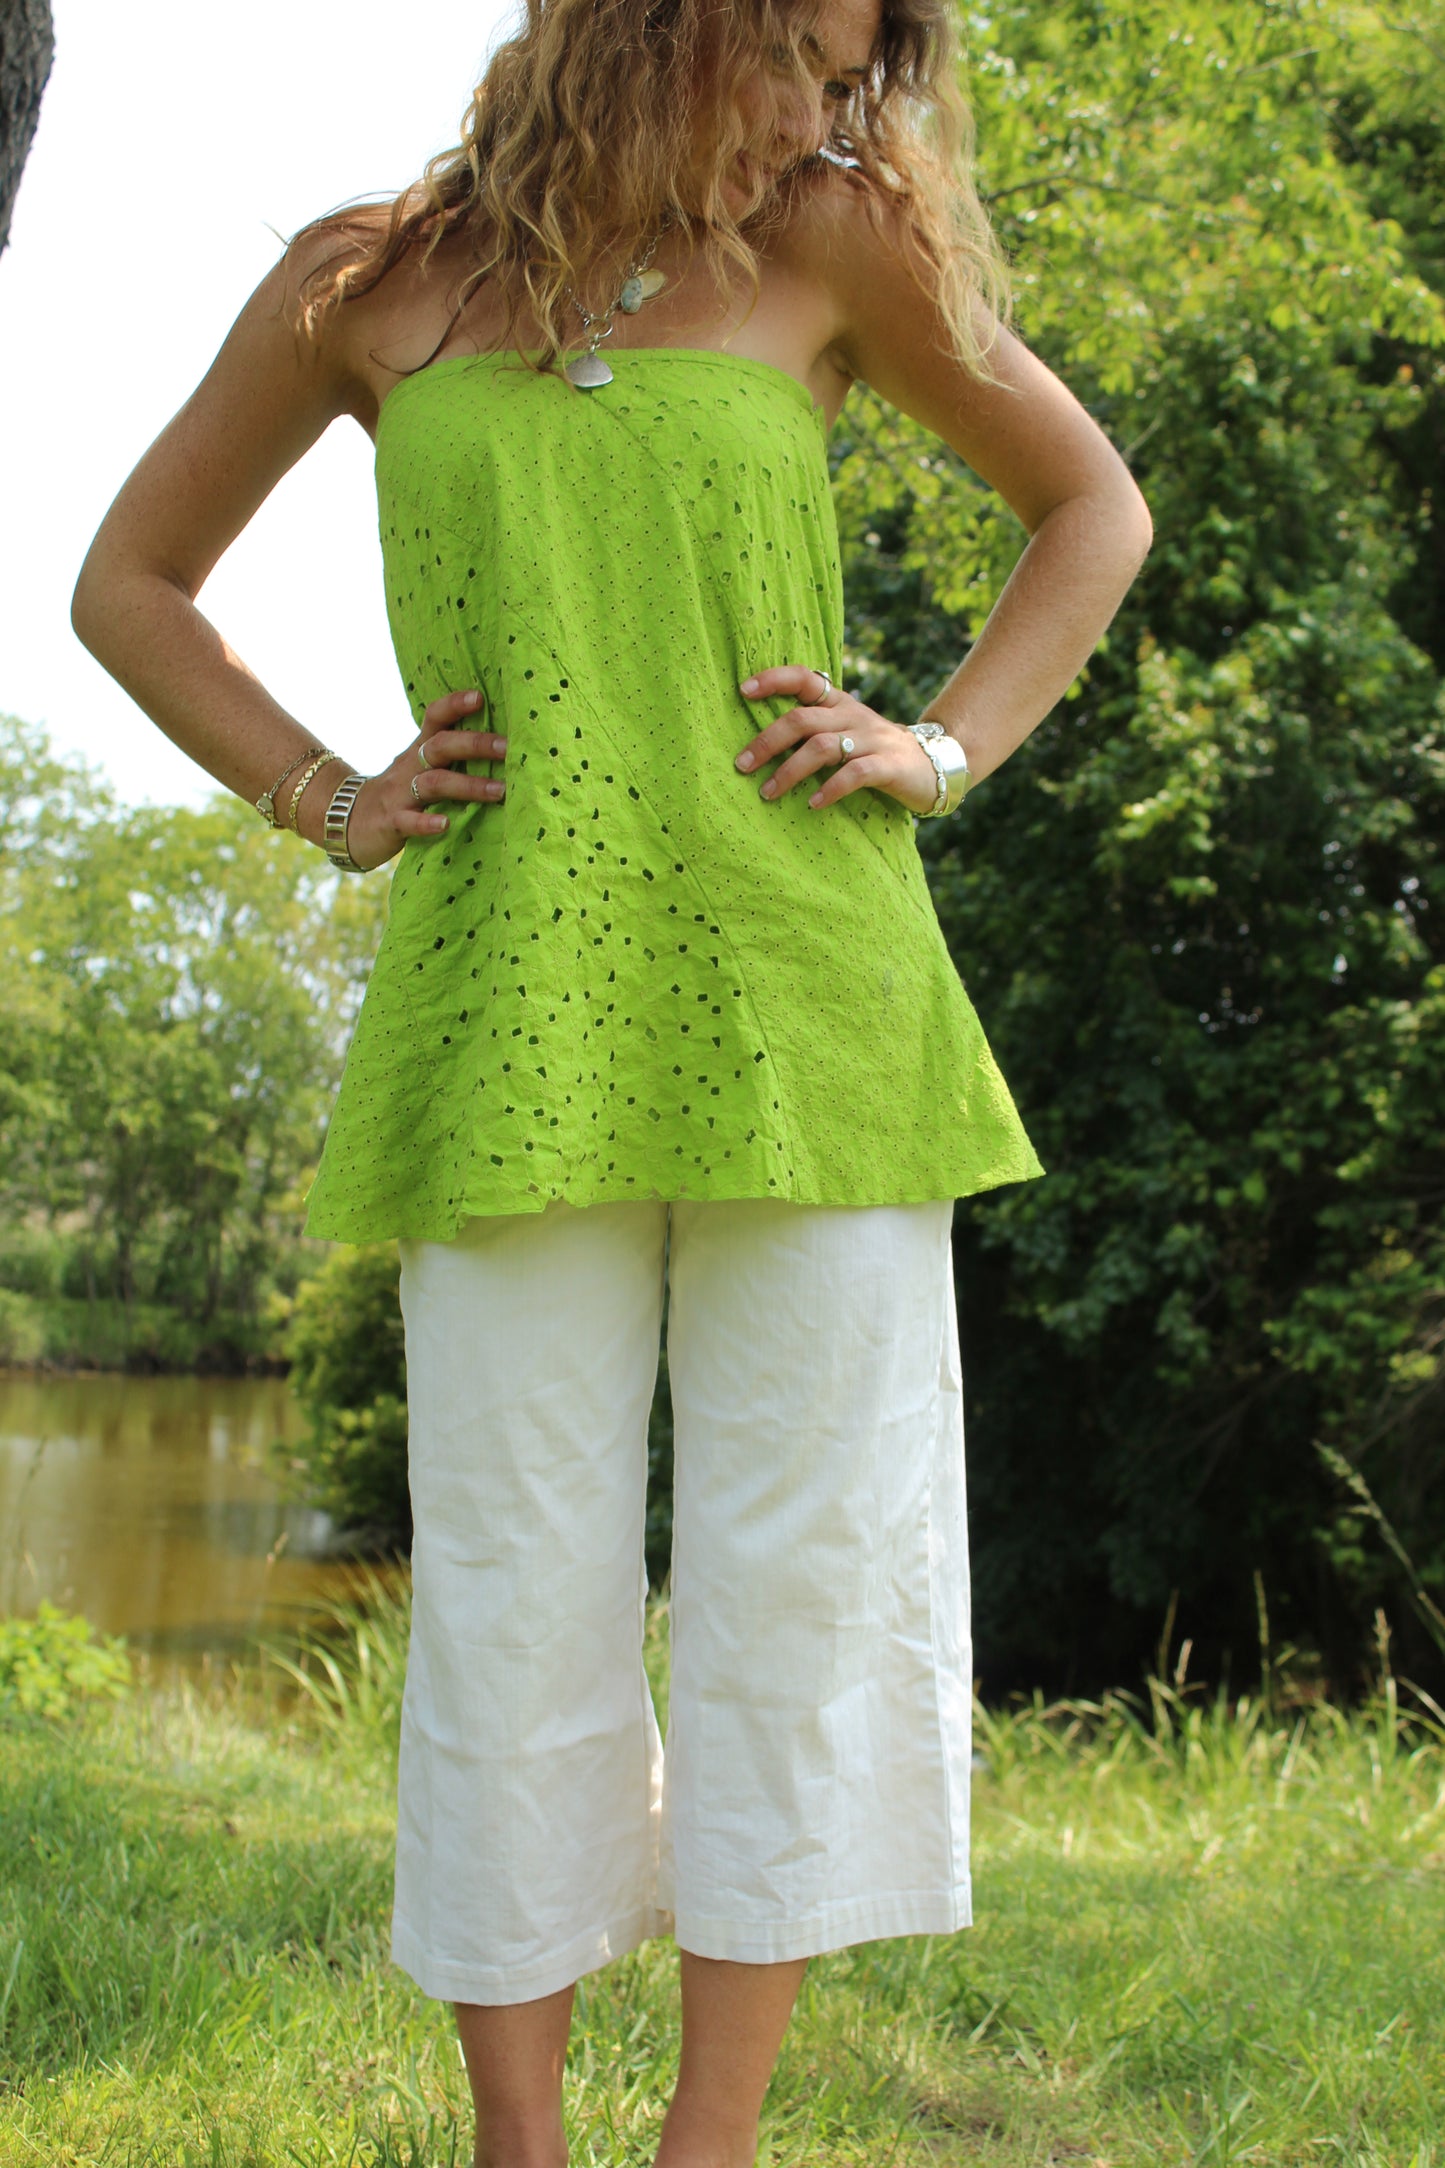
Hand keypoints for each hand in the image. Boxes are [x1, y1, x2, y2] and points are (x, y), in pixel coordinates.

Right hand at [342, 689, 507, 869]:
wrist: (348, 820)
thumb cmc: (400, 793)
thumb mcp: (421, 768)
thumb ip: (452, 757)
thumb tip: (505, 746)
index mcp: (420, 750)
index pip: (435, 718)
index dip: (454, 705)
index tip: (480, 697)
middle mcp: (410, 766)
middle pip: (441, 746)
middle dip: (475, 744)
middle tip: (509, 748)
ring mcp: (399, 794)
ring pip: (433, 783)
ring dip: (468, 786)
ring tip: (500, 791)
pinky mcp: (391, 822)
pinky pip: (408, 822)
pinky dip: (426, 823)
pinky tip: (445, 824)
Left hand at [735, 666, 939, 815]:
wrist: (935, 767)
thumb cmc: (877, 754)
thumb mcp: (847, 732)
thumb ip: (815, 731)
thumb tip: (760, 746)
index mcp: (841, 704)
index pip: (806, 678)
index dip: (775, 679)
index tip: (743, 690)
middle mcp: (854, 716)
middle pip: (803, 719)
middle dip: (767, 741)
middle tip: (742, 765)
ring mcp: (873, 740)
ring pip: (822, 747)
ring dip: (790, 771)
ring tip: (768, 792)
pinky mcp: (889, 766)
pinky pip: (855, 774)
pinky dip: (830, 788)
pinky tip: (812, 803)